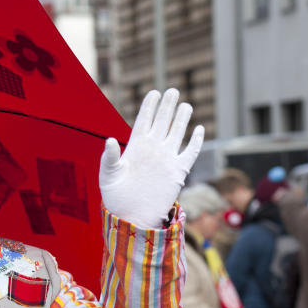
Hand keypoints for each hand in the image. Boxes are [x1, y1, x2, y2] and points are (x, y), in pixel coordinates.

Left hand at [99, 89, 204, 228]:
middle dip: (167, 106)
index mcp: (135, 146)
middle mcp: (152, 149)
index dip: (149, 106)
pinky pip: (190, 152)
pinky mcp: (178, 171)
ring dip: (181, 119)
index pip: (144, 120)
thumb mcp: (108, 175)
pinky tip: (199, 129)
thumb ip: (109, 157)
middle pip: (162, 121)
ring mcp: (166, 158)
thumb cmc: (116, 197)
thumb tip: (110, 140)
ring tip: (185, 105)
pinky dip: (196, 141)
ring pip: (177, 132)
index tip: (153, 93)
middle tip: (172, 91)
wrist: (132, 216)